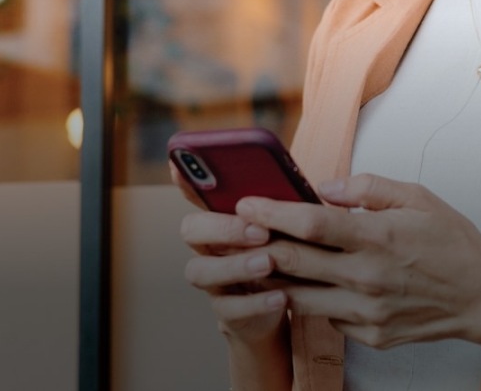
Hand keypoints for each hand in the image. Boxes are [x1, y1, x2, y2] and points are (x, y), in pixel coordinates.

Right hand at [174, 169, 289, 343]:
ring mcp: (214, 280)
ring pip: (200, 271)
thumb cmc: (291, 250)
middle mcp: (209, 246)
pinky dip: (256, 303)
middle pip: (192, 229)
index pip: (196, 193)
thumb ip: (284, 205)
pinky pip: (230, 309)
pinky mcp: (228, 313)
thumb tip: (297, 182)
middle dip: (222, 227)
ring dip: (235, 266)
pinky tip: (281, 296)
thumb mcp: (291, 223)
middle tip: (259, 230)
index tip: (183, 167)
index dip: (186, 180)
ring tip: (268, 263)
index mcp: (223, 217)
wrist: (292, 302)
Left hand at [234, 174, 480, 350]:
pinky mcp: (369, 335)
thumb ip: (368, 188)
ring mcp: (367, 312)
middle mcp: (368, 277)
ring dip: (275, 279)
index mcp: (378, 237)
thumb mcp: (417, 198)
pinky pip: (326, 317)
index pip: (310, 223)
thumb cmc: (453, 244)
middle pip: (294, 263)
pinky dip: (312, 300)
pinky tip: (307, 285)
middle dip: (258, 245)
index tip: (247, 204)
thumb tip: (325, 186)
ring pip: (299, 297)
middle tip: (238, 232)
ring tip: (261, 260)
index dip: (271, 213)